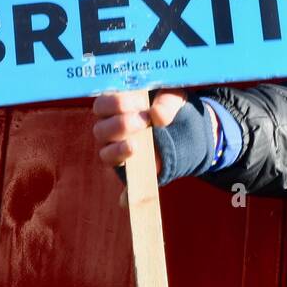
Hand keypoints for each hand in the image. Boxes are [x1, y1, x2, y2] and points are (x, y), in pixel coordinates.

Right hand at [93, 89, 188, 206]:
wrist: (186, 129)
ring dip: (118, 149)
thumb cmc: (171, 106)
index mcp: (117, 107)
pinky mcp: (130, 170)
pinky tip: (129, 189)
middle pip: (100, 130)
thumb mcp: (175, 97)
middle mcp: (111, 129)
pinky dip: (125, 187)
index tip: (139, 103)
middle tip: (142, 122)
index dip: (116, 103)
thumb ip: (167, 101)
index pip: (102, 104)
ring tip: (136, 146)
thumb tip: (157, 115)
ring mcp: (118, 151)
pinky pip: (123, 180)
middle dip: (120, 125)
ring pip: (105, 154)